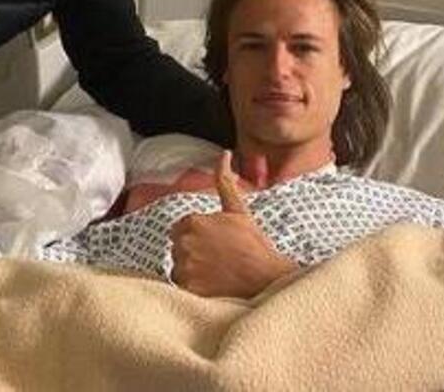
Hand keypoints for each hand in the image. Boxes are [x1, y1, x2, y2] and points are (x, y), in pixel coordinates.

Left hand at [170, 150, 297, 297]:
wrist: (266, 279)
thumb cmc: (253, 245)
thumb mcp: (238, 210)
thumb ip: (225, 181)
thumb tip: (224, 154)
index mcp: (193, 222)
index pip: (181, 228)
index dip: (198, 235)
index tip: (215, 243)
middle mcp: (184, 243)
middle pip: (178, 247)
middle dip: (193, 251)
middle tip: (217, 258)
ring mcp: (185, 267)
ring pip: (178, 266)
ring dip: (191, 269)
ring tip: (215, 272)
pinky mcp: (187, 289)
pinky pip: (180, 286)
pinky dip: (192, 287)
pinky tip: (210, 285)